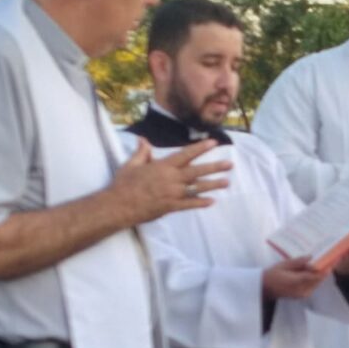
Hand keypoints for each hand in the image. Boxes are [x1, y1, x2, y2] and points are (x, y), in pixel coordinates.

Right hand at [112, 139, 231, 223]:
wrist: (118, 205)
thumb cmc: (123, 184)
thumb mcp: (131, 164)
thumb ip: (142, 152)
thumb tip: (143, 140)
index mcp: (162, 166)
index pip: (185, 154)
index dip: (200, 148)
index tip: (213, 143)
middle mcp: (170, 179)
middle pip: (197, 171)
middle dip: (214, 167)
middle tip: (230, 165)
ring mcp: (172, 193)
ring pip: (196, 188)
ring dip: (213, 185)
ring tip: (227, 182)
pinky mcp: (170, 207)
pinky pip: (189, 204)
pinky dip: (200, 203)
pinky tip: (212, 201)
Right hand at [262, 257, 328, 300]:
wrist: (264, 288)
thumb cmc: (272, 275)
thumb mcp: (284, 265)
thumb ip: (298, 262)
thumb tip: (311, 257)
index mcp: (298, 282)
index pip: (316, 276)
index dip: (326, 268)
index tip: (333, 260)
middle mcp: (302, 290)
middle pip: (319, 280)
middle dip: (326, 270)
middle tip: (333, 259)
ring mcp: (303, 294)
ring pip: (317, 283)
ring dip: (322, 274)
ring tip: (327, 263)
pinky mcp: (302, 295)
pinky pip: (312, 286)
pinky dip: (315, 278)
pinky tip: (315, 270)